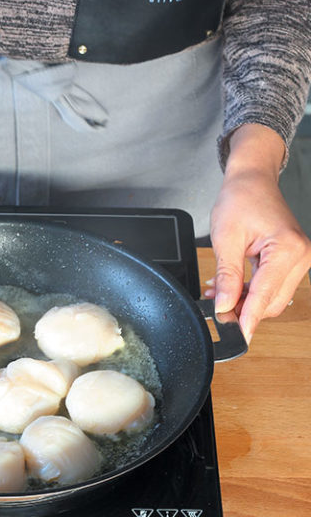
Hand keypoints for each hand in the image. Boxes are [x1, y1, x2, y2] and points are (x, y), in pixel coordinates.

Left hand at [209, 125, 310, 342]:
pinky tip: (229, 288)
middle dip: (243, 309)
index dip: (248, 318)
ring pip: (272, 297)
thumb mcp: (225, 239)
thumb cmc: (241, 199)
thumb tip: (225, 305)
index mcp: (288, 249)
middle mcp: (301, 256)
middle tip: (216, 310)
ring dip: (245, 300)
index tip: (237, 336)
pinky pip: (271, 285)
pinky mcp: (291, 260)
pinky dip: (250, 291)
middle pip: (272, 302)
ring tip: (217, 294)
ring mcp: (299, 259)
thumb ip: (227, 276)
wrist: (251, 180)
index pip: (265, 295)